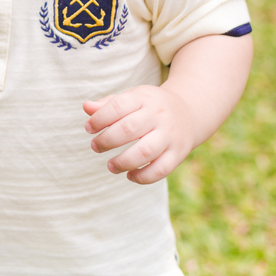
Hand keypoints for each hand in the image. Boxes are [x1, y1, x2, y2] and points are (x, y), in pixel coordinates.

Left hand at [83, 85, 197, 184]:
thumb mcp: (133, 98)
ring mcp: (170, 136)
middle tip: (95, 146)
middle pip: (129, 129)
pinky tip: (130, 176)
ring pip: (145, 152)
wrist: (190, 112)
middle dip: (107, 141)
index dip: (99, 118)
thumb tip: (86, 107)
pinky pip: (161, 169)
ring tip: (110, 166)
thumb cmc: (150, 106)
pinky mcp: (178, 154)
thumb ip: (108, 104)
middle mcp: (159, 116)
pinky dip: (143, 177)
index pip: (118, 106)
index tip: (88, 129)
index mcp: (144, 99)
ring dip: (123, 162)